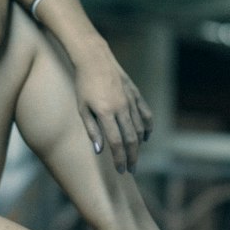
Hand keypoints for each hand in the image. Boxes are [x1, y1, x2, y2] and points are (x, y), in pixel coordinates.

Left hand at [73, 50, 153, 172]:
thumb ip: (92, 130)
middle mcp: (121, 107)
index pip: (116, 142)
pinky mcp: (135, 94)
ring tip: (135, 156)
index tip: (121, 170)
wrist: (94, 58)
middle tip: (131, 169)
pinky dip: (147, 128)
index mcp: (105, 112)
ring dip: (139, 145)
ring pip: (140, 128)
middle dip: (132, 157)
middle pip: (131, 139)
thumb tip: (100, 151)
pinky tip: (145, 137)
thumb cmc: (83, 84)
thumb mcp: (82, 108)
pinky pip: (146, 114)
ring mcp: (130, 100)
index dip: (119, 159)